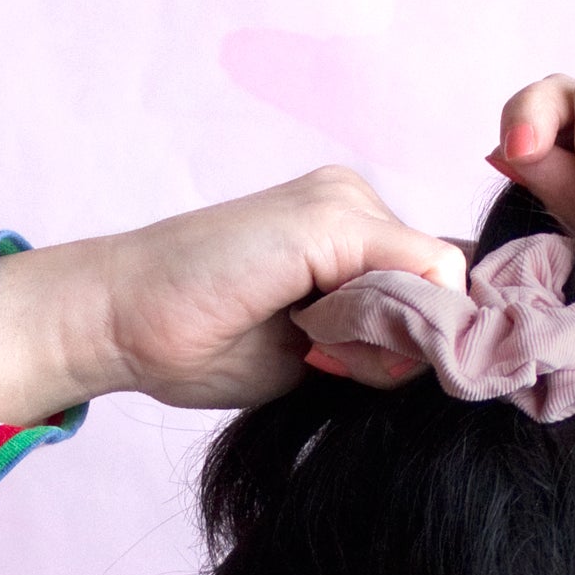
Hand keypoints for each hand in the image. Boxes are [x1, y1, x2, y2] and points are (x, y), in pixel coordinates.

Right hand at [0, 168, 466, 424]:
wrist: (120, 320)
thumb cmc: (202, 341)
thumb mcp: (315, 352)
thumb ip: (377, 344)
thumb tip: (453, 359)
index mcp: (351, 230)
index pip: (439, 283)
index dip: (430, 340)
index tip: (370, 375)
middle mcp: (354, 200)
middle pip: (448, 282)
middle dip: (411, 339)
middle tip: (328, 363)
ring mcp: (344, 201)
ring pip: (438, 281)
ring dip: (393, 336)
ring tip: (314, 350)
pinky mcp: (331, 218)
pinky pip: (419, 275)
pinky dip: (383, 325)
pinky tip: (316, 340)